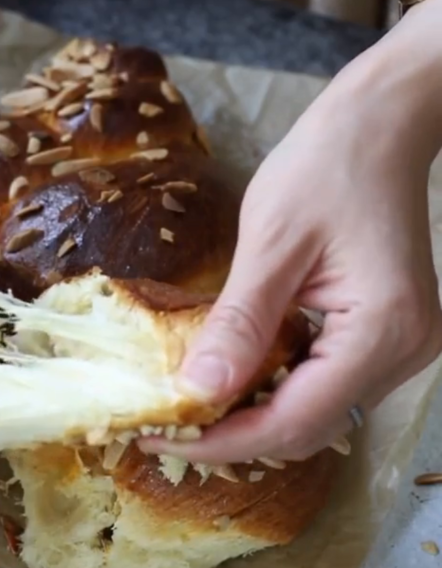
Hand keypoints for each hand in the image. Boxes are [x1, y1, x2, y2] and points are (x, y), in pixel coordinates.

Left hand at [141, 45, 441, 464]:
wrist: (380, 126)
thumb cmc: (327, 165)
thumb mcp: (271, 241)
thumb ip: (239, 323)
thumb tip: (196, 394)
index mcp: (382, 329)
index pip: (295, 420)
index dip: (225, 441)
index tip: (161, 437)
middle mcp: (406, 351)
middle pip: (311, 427)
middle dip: (237, 433)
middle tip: (169, 423)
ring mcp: (405, 346)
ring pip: (320, 412)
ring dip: (257, 411)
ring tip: (195, 402)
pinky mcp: (392, 335)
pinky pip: (331, 383)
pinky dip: (281, 385)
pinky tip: (239, 370)